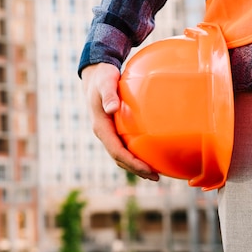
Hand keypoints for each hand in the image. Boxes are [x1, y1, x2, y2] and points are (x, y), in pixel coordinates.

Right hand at [81, 63, 159, 180]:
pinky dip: (134, 155)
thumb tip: (111, 109)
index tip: (147, 170)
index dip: (131, 163)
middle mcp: (103, 132)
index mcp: (101, 126)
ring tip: (153, 173)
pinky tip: (148, 155)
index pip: (116, 151)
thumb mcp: (105, 83)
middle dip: (136, 169)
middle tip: (155, 177)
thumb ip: (109, 95)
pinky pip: (123, 146)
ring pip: (120, 155)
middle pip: (119, 158)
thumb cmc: (102, 77)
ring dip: (135, 166)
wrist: (96, 74)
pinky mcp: (113, 129)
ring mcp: (108, 132)